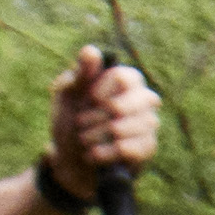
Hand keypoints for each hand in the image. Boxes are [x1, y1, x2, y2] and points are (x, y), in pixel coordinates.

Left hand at [47, 45, 162, 201]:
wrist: (69, 162)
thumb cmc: (69, 124)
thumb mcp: (66, 97)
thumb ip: (79, 75)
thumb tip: (91, 51)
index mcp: (126, 82)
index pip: (125, 77)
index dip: (103, 90)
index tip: (87, 101)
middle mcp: (143, 100)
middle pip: (131, 102)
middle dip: (98, 117)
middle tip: (81, 124)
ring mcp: (148, 125)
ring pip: (128, 127)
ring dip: (96, 136)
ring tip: (84, 141)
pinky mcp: (147, 149)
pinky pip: (130, 149)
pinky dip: (104, 153)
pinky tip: (93, 155)